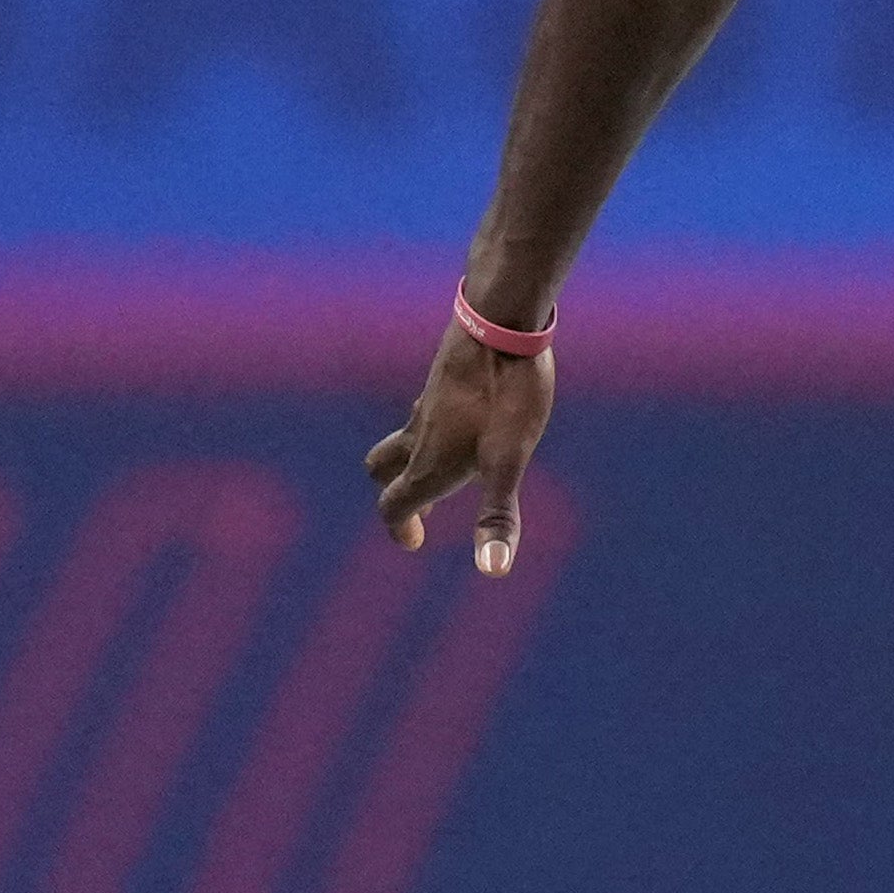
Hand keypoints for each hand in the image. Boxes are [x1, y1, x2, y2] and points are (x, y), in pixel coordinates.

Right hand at [363, 314, 551, 575]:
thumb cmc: (507, 394)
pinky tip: (468, 420)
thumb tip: (493, 571)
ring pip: (403, 438)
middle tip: (423, 510)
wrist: (500, 322)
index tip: (416, 542)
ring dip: (413, 461)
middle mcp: (420, 435)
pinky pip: (425, 411)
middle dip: (396, 494)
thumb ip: (499, 516)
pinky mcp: (443, 379)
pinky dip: (433, 429)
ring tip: (447, 470)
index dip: (399, 528)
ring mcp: (428, 403)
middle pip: (383, 470)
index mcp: (429, 463)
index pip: (393, 505)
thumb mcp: (510, 460)